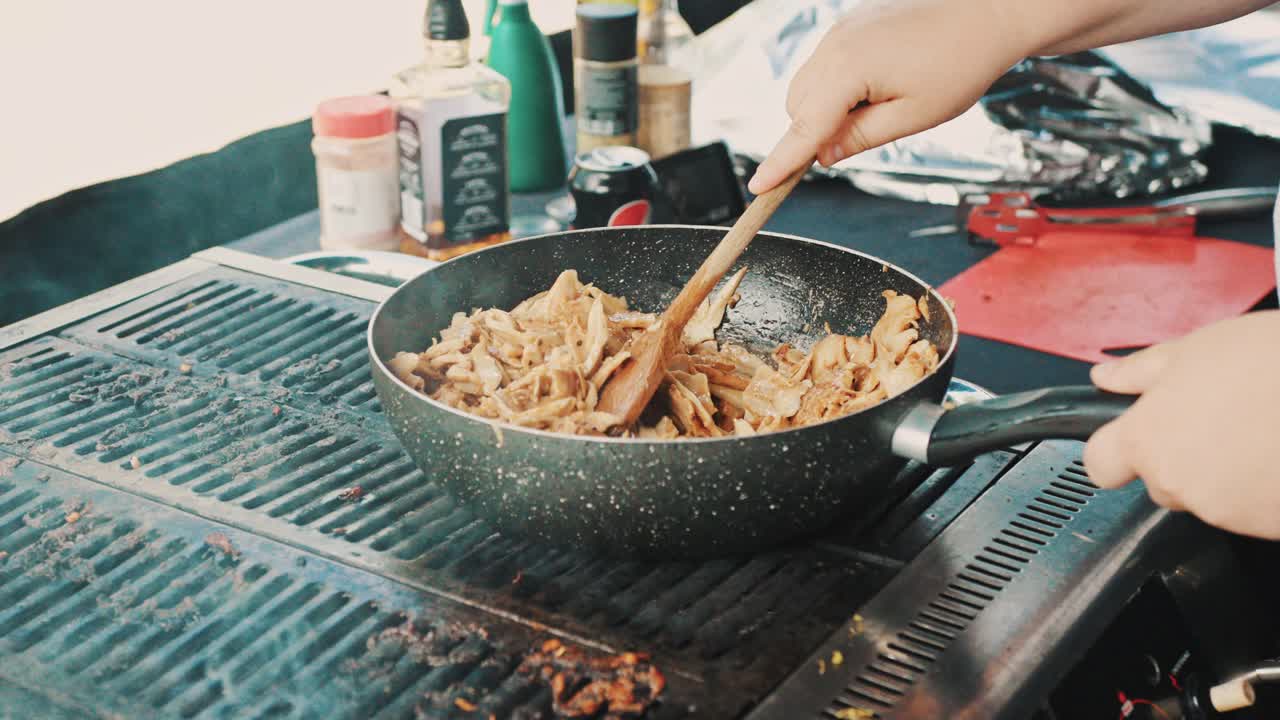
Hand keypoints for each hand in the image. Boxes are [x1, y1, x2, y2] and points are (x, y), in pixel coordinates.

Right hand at [746, 0, 1028, 194]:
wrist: (989, 9)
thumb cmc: (961, 62)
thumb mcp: (913, 117)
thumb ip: (861, 139)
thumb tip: (825, 156)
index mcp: (848, 69)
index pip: (803, 128)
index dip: (781, 162)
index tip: (758, 187)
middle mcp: (834, 44)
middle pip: (797, 107)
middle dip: (814, 132)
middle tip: (863, 136)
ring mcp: (839, 30)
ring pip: (807, 86)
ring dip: (826, 109)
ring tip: (880, 105)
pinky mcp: (849, 24)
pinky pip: (825, 65)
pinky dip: (837, 86)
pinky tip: (880, 84)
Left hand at [1085, 311, 1279, 538]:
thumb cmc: (1274, 365)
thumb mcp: (1196, 349)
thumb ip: (1141, 371)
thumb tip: (1105, 377)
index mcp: (1148, 439)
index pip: (1100, 463)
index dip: (1114, 448)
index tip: (1131, 435)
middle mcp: (1176, 482)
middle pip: (1157, 479)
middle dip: (1178, 454)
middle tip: (1218, 418)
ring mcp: (1222, 511)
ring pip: (1204, 496)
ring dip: (1221, 472)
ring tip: (1256, 431)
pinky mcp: (1263, 528)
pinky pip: (1246, 511)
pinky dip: (1257, 490)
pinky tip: (1274, 455)